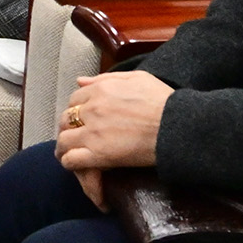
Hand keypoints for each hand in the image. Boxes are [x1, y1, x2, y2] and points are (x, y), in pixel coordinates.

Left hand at [54, 70, 172, 177]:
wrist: (177, 126)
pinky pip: (71, 159)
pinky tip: (76, 164)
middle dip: (69, 127)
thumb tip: (80, 81)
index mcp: (100, 90)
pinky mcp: (99, 154)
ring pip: (64, 140)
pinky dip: (70, 162)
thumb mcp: (137, 78)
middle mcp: (92, 109)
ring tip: (70, 152)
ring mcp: (93, 132)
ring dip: (65, 146)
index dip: (77, 110)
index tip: (82, 119)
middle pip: (65, 118)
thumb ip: (106, 78)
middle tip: (76, 136)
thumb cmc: (164, 101)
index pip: (74, 99)